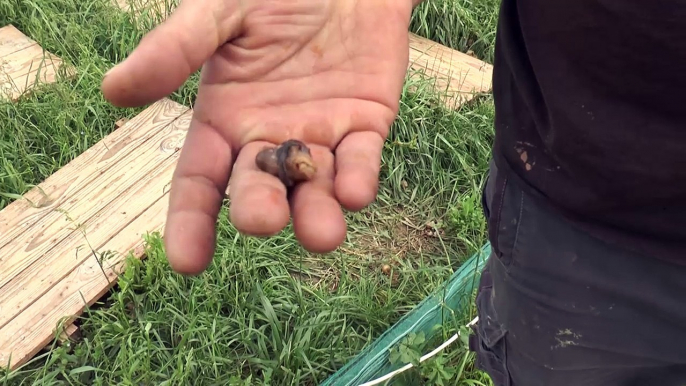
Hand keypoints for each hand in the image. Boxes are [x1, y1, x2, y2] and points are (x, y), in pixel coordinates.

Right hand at [101, 0, 413, 274]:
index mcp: (224, 118)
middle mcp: (268, 137)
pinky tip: (354, 193)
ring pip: (314, 188)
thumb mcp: (219, 10)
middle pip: (257, 189)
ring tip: (322, 234)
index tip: (186, 263)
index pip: (200, 180)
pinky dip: (359, 179)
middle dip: (260, 209)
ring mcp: (319, 136)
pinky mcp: (366, 125)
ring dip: (318, 215)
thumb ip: (176, 49)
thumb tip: (113, 90)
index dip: (191, 221)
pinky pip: (362, 160)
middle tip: (263, 220)